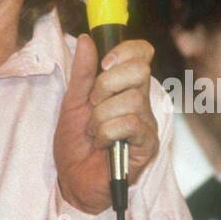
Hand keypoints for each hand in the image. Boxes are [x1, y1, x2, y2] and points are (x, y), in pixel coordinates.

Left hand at [54, 35, 159, 214]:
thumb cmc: (74, 144)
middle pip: (140, 70)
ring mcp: (147, 123)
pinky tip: (103, 144)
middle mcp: (141, 101)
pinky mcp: (148, 144)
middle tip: (93, 105)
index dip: (126, 51)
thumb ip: (82, 73)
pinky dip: (108, 132)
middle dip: (107, 85)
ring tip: (94, 132)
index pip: (142, 53)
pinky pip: (131, 124)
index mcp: (125, 86)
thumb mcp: (72, 102)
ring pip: (131, 100)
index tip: (103, 64)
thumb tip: (87, 39)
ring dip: (101, 117)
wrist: (73, 180)